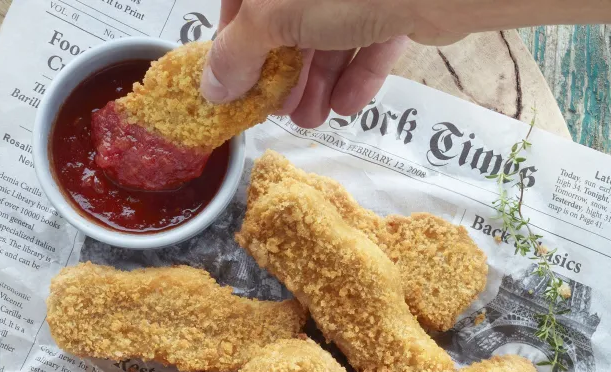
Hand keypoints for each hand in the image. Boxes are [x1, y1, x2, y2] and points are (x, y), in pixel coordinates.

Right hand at [200, 0, 465, 128]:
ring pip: (330, 35)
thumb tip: (213, 87)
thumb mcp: (274, 17)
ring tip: (313, 120)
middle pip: (289, 22)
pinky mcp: (397, 4)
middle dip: (285, 73)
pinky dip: (357, 74)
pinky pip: (370, 40)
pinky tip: (348, 107)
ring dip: (318, 83)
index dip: (237, 43)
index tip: (239, 84)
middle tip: (280, 112)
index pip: (242, 2)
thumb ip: (240, 51)